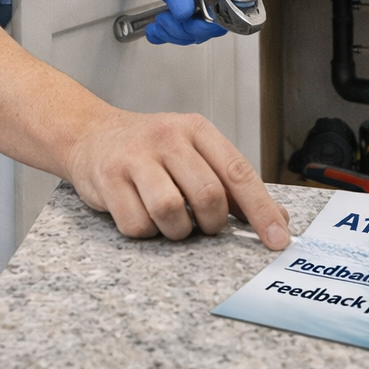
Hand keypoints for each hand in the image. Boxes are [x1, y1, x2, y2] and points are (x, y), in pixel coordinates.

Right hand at [64, 108, 290, 249]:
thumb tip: (277, 219)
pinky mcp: (108, 179)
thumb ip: (231, 182)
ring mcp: (135, 157)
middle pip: (208, 195)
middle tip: (203, 224)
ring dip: (177, 230)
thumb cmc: (151, 150)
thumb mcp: (194, 151)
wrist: (90, 134)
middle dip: (212, 223)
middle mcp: (167, 137)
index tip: (278, 239)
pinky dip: (145, 231)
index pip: (238, 172)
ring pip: (171, 212)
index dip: (261, 210)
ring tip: (171, 221)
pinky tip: (142, 215)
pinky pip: (137, 225)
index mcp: (197, 129)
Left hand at [143, 0, 234, 44]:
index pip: (226, 15)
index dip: (209, 25)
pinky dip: (164, 36)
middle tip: (165, 18)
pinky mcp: (189, 18)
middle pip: (208, 30)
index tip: (190, 23)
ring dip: (172, 33)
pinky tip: (154, 31)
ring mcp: (202, 11)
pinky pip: (180, 34)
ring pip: (193, 35)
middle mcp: (215, 2)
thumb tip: (183, 16)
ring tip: (158, 21)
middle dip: (184, 30)